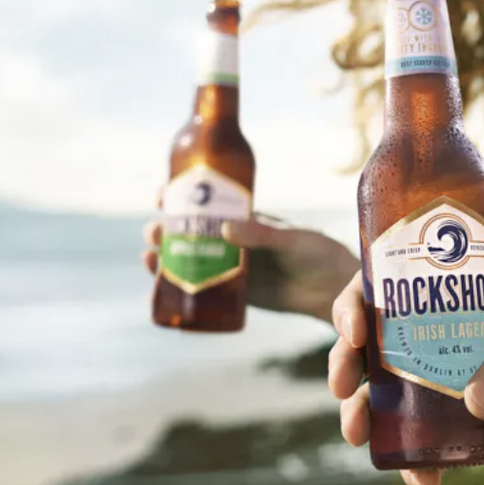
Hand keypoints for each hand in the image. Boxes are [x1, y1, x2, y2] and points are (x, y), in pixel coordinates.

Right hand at [141, 214, 356, 320]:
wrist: (332, 290)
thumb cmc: (317, 253)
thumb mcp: (290, 239)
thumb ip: (262, 234)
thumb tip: (225, 229)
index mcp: (244, 217)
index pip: (206, 200)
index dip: (180, 195)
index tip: (161, 193)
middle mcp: (231, 239)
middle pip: (188, 229)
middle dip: (165, 227)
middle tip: (155, 230)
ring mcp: (229, 265)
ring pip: (188, 257)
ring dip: (164, 254)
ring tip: (151, 256)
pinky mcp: (232, 291)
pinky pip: (198, 286)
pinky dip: (176, 283)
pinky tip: (159, 281)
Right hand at [326, 260, 483, 484]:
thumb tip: (473, 403)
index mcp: (462, 282)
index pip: (391, 280)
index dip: (358, 302)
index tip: (353, 330)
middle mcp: (451, 324)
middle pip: (379, 341)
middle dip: (349, 368)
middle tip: (346, 396)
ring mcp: (463, 370)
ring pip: (398, 393)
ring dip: (371, 417)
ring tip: (363, 443)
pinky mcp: (483, 414)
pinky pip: (438, 437)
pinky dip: (422, 460)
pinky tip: (426, 481)